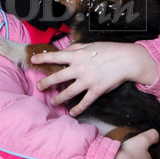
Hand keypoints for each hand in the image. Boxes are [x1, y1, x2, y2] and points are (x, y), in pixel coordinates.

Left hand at [33, 42, 157, 115]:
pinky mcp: (96, 90)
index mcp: (76, 56)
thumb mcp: (89, 45)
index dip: (42, 58)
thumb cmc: (108, 50)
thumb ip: (75, 48)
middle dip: (46, 82)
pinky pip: (84, 102)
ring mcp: (87, 81)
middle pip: (58, 77)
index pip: (55, 56)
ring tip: (53, 101)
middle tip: (39, 87)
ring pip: (68, 92)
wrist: (126, 60)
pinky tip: (72, 112)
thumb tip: (63, 51)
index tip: (32, 60)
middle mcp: (79, 69)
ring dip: (59, 98)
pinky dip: (78, 109)